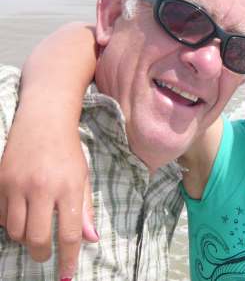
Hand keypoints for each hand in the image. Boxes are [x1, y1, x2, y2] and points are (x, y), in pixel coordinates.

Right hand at [0, 114, 96, 278]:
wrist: (43, 122)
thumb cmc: (68, 152)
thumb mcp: (83, 178)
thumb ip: (84, 209)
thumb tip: (91, 240)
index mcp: (69, 187)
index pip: (69, 233)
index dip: (68, 259)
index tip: (66, 275)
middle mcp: (42, 188)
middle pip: (37, 238)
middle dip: (41, 253)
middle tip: (45, 253)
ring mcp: (17, 185)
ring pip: (15, 231)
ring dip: (25, 238)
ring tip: (34, 229)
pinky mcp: (0, 182)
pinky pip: (0, 217)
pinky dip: (9, 223)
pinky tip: (20, 215)